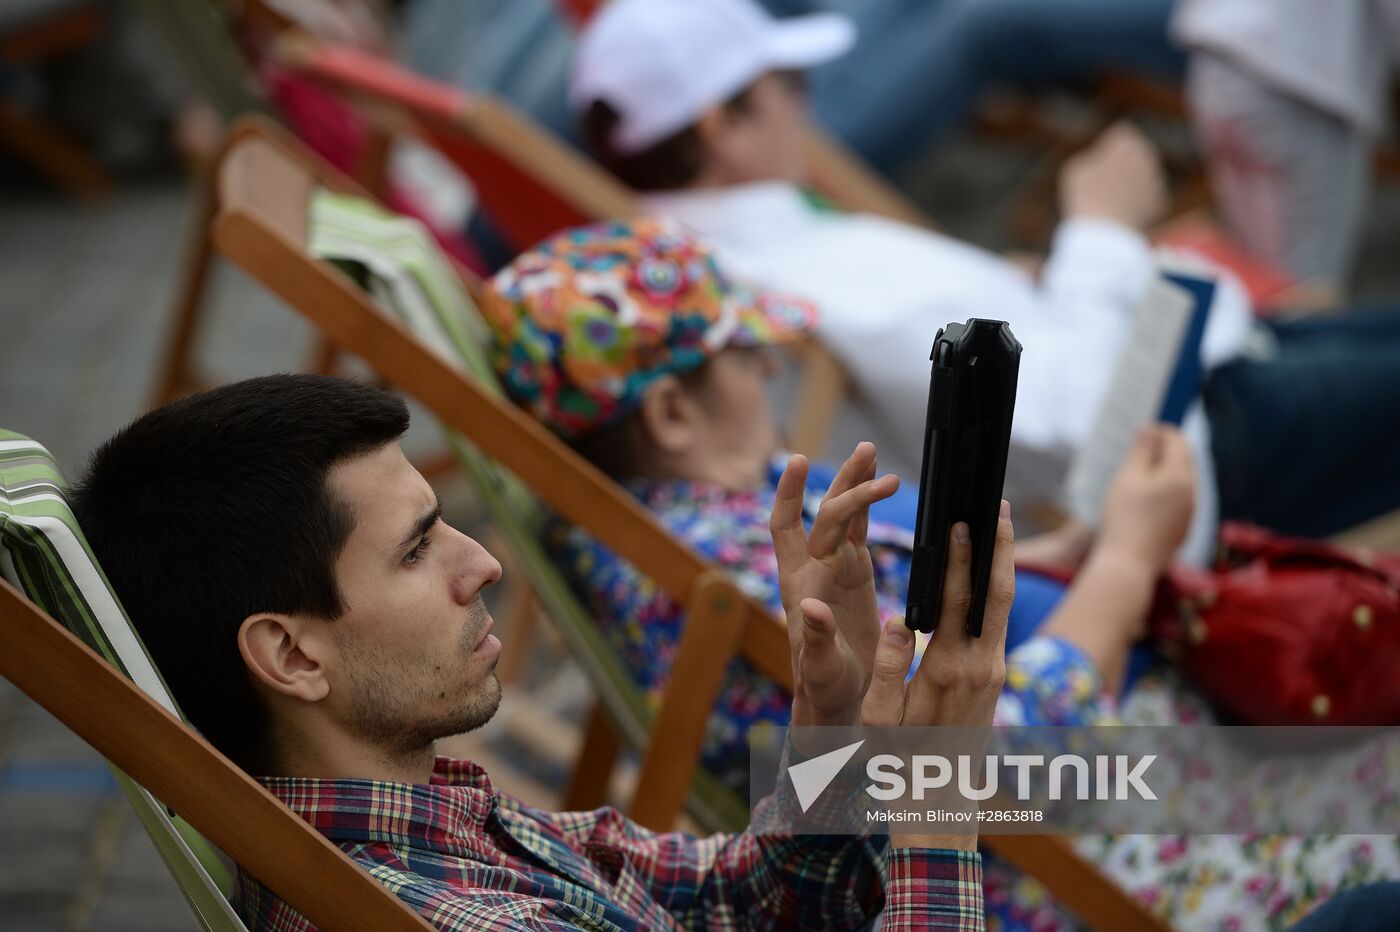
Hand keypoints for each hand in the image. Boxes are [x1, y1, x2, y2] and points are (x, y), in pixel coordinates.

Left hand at [771, 442, 899, 728]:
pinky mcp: (854, 574)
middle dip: (844, 482)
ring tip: (871, 453)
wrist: (838, 697)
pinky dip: (869, 507)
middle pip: (824, 512)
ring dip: (856, 484)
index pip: (786, 526)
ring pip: (842, 515)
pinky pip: (860, 531)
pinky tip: (880, 484)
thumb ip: (816, 638)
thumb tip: (810, 606)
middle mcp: (814, 567)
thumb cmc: (824, 687)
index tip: (798, 462)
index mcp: (799, 582)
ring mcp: (834, 567)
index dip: (789, 493)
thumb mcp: (820, 667)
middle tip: (869, 454)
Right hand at [860, 503, 1014, 850]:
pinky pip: (999, 621)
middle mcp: (980, 666)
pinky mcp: (997, 675)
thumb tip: (899, 619)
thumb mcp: (880, 717)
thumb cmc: (899, 757)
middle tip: (1001, 505)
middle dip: (1002, 545)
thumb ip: (888, 665)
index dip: (962, 558)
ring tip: (1000, 524)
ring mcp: (994, 670)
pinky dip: (997, 588)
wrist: (939, 797)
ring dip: (1004, 562)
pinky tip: (990, 569)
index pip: (958, 600)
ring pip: (1004, 604)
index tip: (961, 522)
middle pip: (998, 592)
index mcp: (946, 669)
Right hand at [1059, 121, 1167, 230]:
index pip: (1120, 134)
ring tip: (1110, 203)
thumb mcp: (1077, 169)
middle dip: (1122, 166)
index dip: (1105, 149)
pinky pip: (1146, 198)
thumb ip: (1092, 159)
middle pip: (1133, 156)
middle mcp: (1148, 157)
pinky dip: (1137, 204)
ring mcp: (1157, 179)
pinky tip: (1121, 215)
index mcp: (1129, 142)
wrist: (1107, 233)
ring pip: (1141, 177)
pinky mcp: (1161, 201)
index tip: (1096, 166)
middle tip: (1102, 186)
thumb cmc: (1087, 197)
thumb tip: (1102, 166)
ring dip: (1130, 185)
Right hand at [1100, 425, 1194, 575]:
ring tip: (1139, 475)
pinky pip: (1179, 501)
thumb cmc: (1125, 518)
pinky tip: (1145, 500)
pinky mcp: (1184, 528)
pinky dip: (1166, 491)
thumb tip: (1151, 429)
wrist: (1129, 565)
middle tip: (1140, 449)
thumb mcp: (1128, 478)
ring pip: (1183, 481)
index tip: (1143, 430)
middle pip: (1185, 460)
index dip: (1161, 431)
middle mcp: (1193, 493)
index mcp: (1181, 476)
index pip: (1178, 441)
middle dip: (1165, 450)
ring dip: (1165, 471)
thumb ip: (1141, 450)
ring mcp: (1191, 513)